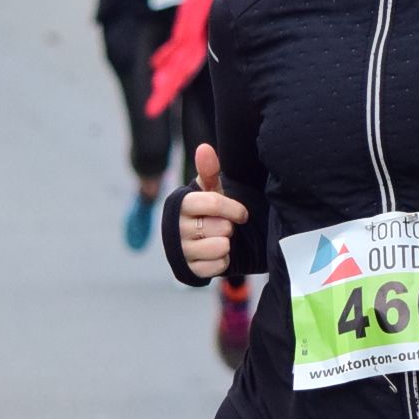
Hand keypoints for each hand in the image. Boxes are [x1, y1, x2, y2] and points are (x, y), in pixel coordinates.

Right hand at [177, 142, 247, 281]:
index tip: (242, 213)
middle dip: (228, 227)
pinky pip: (218, 266)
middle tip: (223, 227)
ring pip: (221, 247)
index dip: (234, 209)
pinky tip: (216, 254)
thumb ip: (209, 171)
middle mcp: (176, 227)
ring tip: (219, 239)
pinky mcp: (190, 270)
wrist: (198, 242)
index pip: (214, 202)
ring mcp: (181, 250)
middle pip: (222, 227)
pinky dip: (222, 261)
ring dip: (226, 244)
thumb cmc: (206, 211)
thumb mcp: (209, 191)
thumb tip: (205, 148)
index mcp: (180, 203)